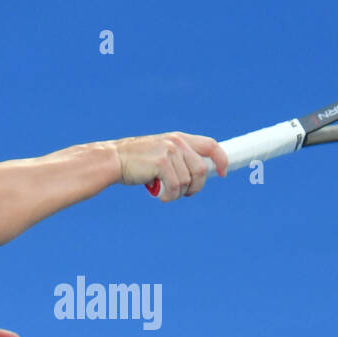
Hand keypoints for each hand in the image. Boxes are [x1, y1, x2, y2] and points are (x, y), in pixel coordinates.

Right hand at [112, 131, 227, 201]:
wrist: (115, 159)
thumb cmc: (138, 161)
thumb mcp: (162, 153)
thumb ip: (180, 158)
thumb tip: (200, 174)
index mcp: (180, 138)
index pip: (210, 145)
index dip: (220, 159)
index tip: (222, 173)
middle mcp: (177, 142)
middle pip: (201, 169)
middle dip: (196, 187)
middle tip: (185, 194)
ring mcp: (169, 152)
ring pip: (187, 181)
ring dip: (179, 194)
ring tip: (167, 194)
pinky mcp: (161, 163)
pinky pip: (175, 187)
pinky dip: (170, 196)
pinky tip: (161, 197)